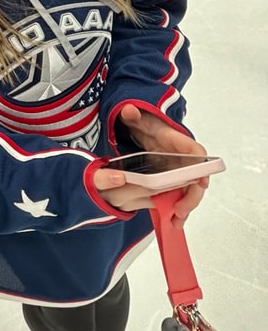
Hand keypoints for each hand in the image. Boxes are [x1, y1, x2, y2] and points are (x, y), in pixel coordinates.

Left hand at [94, 103, 208, 223]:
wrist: (143, 127)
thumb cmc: (145, 123)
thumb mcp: (137, 118)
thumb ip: (132, 115)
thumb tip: (129, 110)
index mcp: (176, 141)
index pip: (194, 152)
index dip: (201, 166)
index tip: (201, 181)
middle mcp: (182, 157)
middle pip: (197, 177)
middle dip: (192, 195)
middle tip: (181, 210)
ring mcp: (179, 169)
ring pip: (190, 189)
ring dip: (187, 206)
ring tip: (177, 221)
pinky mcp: (173, 178)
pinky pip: (181, 194)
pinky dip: (179, 207)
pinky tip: (173, 220)